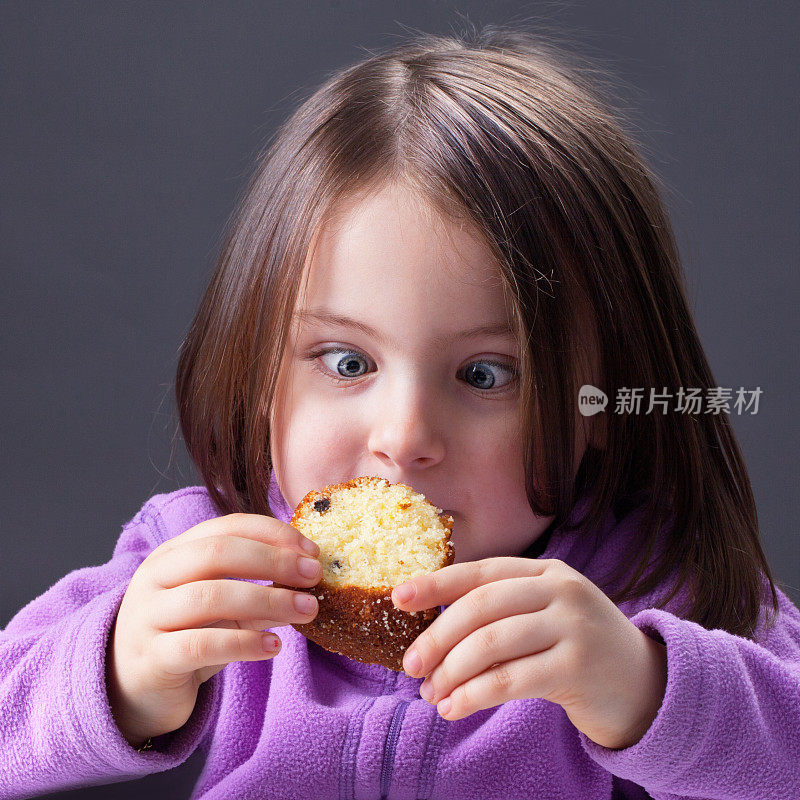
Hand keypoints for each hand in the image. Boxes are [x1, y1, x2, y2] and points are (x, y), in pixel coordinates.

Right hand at [106, 513, 321, 746]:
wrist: (129, 689)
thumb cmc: (184, 635)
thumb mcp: (223, 608)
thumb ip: (258, 591)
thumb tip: (309, 581)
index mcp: (176, 551)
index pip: (229, 526)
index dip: (274, 534)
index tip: (312, 552)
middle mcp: (157, 576)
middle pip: (218, 553)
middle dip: (274, 562)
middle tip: (314, 577)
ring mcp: (149, 615)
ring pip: (211, 596)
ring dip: (268, 601)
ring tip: (306, 612)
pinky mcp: (152, 657)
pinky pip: (202, 644)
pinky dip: (244, 643)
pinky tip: (274, 647)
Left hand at [392, 557, 667, 749]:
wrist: (647, 684)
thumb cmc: (579, 648)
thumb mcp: (547, 615)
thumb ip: (503, 613)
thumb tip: (432, 634)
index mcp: (546, 571)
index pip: (481, 572)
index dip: (436, 583)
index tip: (397, 598)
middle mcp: (561, 590)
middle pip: (481, 607)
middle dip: (437, 636)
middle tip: (410, 666)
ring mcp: (573, 626)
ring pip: (492, 643)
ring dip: (451, 671)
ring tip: (431, 694)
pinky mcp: (578, 666)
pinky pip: (511, 679)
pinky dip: (474, 695)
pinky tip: (453, 708)